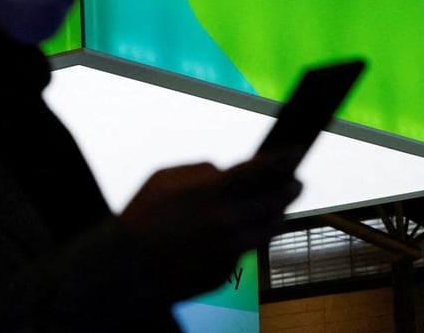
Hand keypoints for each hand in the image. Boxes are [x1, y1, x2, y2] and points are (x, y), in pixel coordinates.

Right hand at [118, 155, 301, 300]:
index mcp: (211, 193)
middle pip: (274, 202)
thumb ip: (198, 171)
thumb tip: (222, 171)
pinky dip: (246, 239)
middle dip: (289, 189)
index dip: (283, 159)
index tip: (298, 152)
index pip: (260, 170)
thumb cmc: (141, 218)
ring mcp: (229, 250)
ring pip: (268, 229)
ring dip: (275, 215)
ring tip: (276, 207)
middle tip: (296, 182)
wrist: (126, 268)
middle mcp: (226, 222)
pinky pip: (245, 250)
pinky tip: (242, 231)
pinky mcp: (226, 272)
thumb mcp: (162, 179)